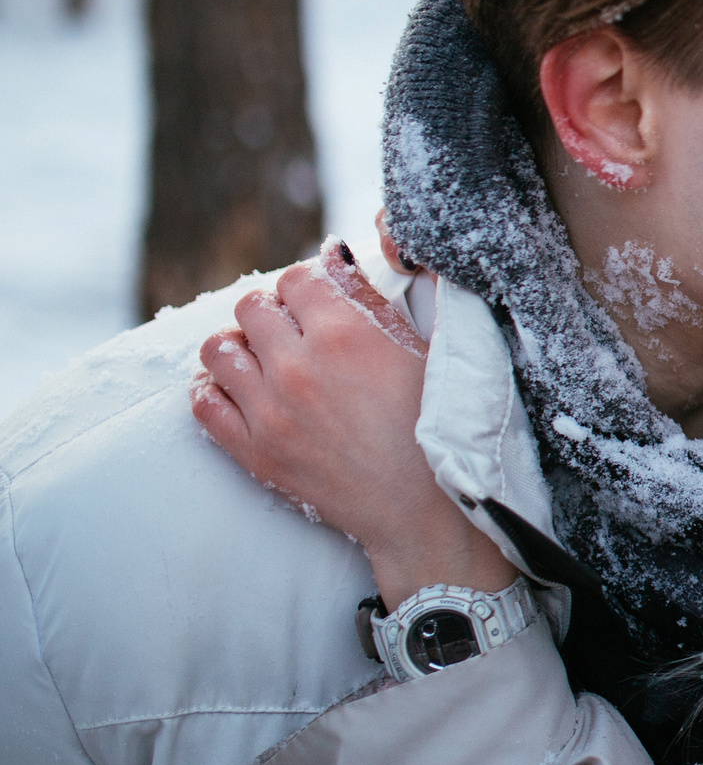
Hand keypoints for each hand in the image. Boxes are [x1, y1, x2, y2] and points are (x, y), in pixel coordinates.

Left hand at [192, 241, 518, 605]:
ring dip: (239, 346)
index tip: (321, 302)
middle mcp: (299, 366)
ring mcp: (270, 411)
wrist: (426, 508)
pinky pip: (203, 403)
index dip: (309, 286)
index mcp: (347, 334)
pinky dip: (215, 389)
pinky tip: (241, 390)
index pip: (297, 278)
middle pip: (251, 306)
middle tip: (294, 331)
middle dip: (273, 311)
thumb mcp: (424, 351)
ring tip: (264, 359)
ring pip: (218, 349)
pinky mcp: (254, 452)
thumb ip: (376, 299)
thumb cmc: (438, 426)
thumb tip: (336, 256)